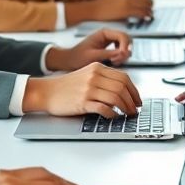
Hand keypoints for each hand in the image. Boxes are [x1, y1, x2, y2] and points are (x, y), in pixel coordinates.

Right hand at [22, 62, 141, 117]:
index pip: (124, 77)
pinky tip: (113, 116)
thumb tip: (123, 92)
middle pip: (122, 87)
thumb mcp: (87, 75)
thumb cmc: (67, 86)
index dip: (134, 90)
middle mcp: (94, 76)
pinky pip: (104, 108)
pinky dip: (112, 114)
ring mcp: (89, 89)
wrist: (47, 91)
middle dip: (132, 100)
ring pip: (116, 98)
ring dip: (125, 108)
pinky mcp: (83, 102)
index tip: (137, 99)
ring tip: (127, 114)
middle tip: (134, 109)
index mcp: (97, 68)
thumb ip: (103, 79)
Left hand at [48, 28, 132, 69]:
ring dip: (123, 55)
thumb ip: (109, 54)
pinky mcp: (109, 49)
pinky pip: (121, 52)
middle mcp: (108, 36)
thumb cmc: (77, 57)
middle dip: (125, 51)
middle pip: (127, 40)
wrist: (69, 61)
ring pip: (125, 46)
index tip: (123, 56)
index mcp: (104, 33)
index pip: (122, 36)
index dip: (125, 46)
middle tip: (117, 60)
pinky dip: (120, 58)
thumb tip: (123, 53)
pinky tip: (113, 62)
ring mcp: (109, 42)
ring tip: (113, 62)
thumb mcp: (93, 56)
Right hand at [71, 0, 153, 21]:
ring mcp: (128, 2)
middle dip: (150, 5)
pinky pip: (142, 12)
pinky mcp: (127, 10)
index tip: (147, 3)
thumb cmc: (103, 5)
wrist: (94, 8)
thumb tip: (135, 5)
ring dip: (149, 11)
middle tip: (150, 11)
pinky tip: (145, 18)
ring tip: (149, 16)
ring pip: (146, 5)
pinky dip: (146, 15)